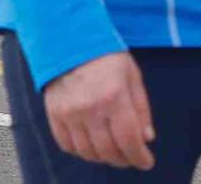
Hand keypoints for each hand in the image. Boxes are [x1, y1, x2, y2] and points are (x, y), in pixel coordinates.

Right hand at [44, 52, 155, 169]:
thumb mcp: (132, 76)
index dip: (140, 157)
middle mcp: (90, 107)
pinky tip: (90, 144)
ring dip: (103, 157)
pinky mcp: (54, 113)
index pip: (129, 141)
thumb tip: (146, 138)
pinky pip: (66, 145)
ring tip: (111, 150)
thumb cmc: (105, 56)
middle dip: (124, 159)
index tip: (146, 161)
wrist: (69, 39)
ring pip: (88, 152)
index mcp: (114, 96)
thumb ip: (141, 109)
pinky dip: (80, 151)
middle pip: (109, 151)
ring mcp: (69, 112)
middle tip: (130, 156)